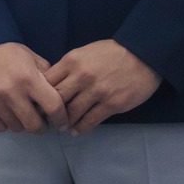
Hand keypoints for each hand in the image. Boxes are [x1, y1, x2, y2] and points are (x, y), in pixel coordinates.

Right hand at [0, 43, 67, 133]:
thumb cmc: (9, 53)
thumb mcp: (33, 59)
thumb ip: (48, 78)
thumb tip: (60, 99)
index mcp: (29, 79)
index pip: (53, 107)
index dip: (61, 118)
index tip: (61, 121)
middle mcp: (11, 93)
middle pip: (34, 125)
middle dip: (42, 126)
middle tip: (41, 121)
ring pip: (17, 128)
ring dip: (22, 123)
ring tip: (22, 113)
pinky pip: (0, 127)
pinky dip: (6, 123)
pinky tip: (7, 112)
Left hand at [46, 40, 161, 131]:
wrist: (143, 55)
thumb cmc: (112, 52)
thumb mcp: (85, 53)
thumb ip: (69, 67)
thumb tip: (53, 84)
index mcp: (72, 61)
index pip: (47, 81)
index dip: (41, 94)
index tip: (40, 102)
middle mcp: (81, 77)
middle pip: (57, 99)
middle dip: (51, 111)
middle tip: (49, 119)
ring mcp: (97, 91)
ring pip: (72, 113)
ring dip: (66, 122)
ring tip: (63, 126)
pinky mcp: (111, 104)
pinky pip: (90, 120)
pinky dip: (81, 128)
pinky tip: (77, 130)